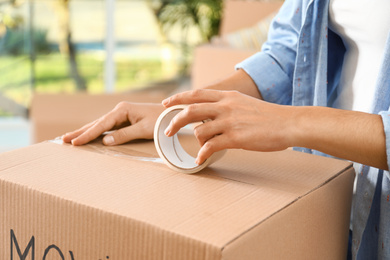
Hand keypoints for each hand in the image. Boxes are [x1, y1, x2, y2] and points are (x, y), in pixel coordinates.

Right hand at [62, 102, 164, 145]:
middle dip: (80, 132)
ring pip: (100, 125)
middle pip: (96, 123)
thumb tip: (105, 141)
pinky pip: (107, 127)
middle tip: (63, 140)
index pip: (101, 125)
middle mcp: (119, 110)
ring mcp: (121, 114)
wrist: (172, 115)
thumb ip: (124, 135)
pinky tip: (88, 136)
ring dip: (85, 132)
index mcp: (122, 110)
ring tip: (70, 138)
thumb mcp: (143, 130)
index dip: (88, 134)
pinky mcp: (124, 119)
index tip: (75, 142)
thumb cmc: (160, 122)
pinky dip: (96, 132)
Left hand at [162, 89, 293, 163]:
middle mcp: (226, 106)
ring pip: (199, 131)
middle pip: (191, 110)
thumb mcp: (244, 103)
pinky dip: (202, 154)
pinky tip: (200, 159)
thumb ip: (227, 105)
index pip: (196, 93)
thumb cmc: (269, 116)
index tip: (166, 103)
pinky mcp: (236, 138)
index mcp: (228, 96)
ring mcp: (230, 122)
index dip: (178, 98)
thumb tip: (211, 114)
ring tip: (201, 148)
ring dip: (196, 141)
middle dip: (175, 121)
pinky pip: (210, 147)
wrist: (289, 123)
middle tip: (167, 130)